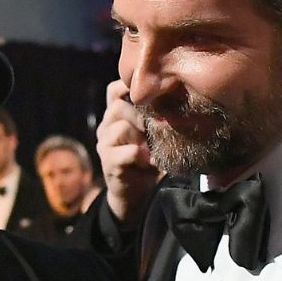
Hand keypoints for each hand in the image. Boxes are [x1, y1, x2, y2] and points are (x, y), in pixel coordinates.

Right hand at [96, 79, 159, 224]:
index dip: (129, 86)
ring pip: (121, 127)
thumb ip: (153, 117)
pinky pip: (129, 151)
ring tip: (153, 148)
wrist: (135, 194)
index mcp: (115, 116)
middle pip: (118, 107)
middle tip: (156, 127)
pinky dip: (144, 156)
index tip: (149, 91)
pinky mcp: (109, 163)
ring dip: (142, 137)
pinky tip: (152, 162)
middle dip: (141, 115)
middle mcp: (106, 127)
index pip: (114, 90)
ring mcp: (105, 145)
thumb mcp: (150, 134)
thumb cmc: (146, 158)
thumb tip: (176, 96)